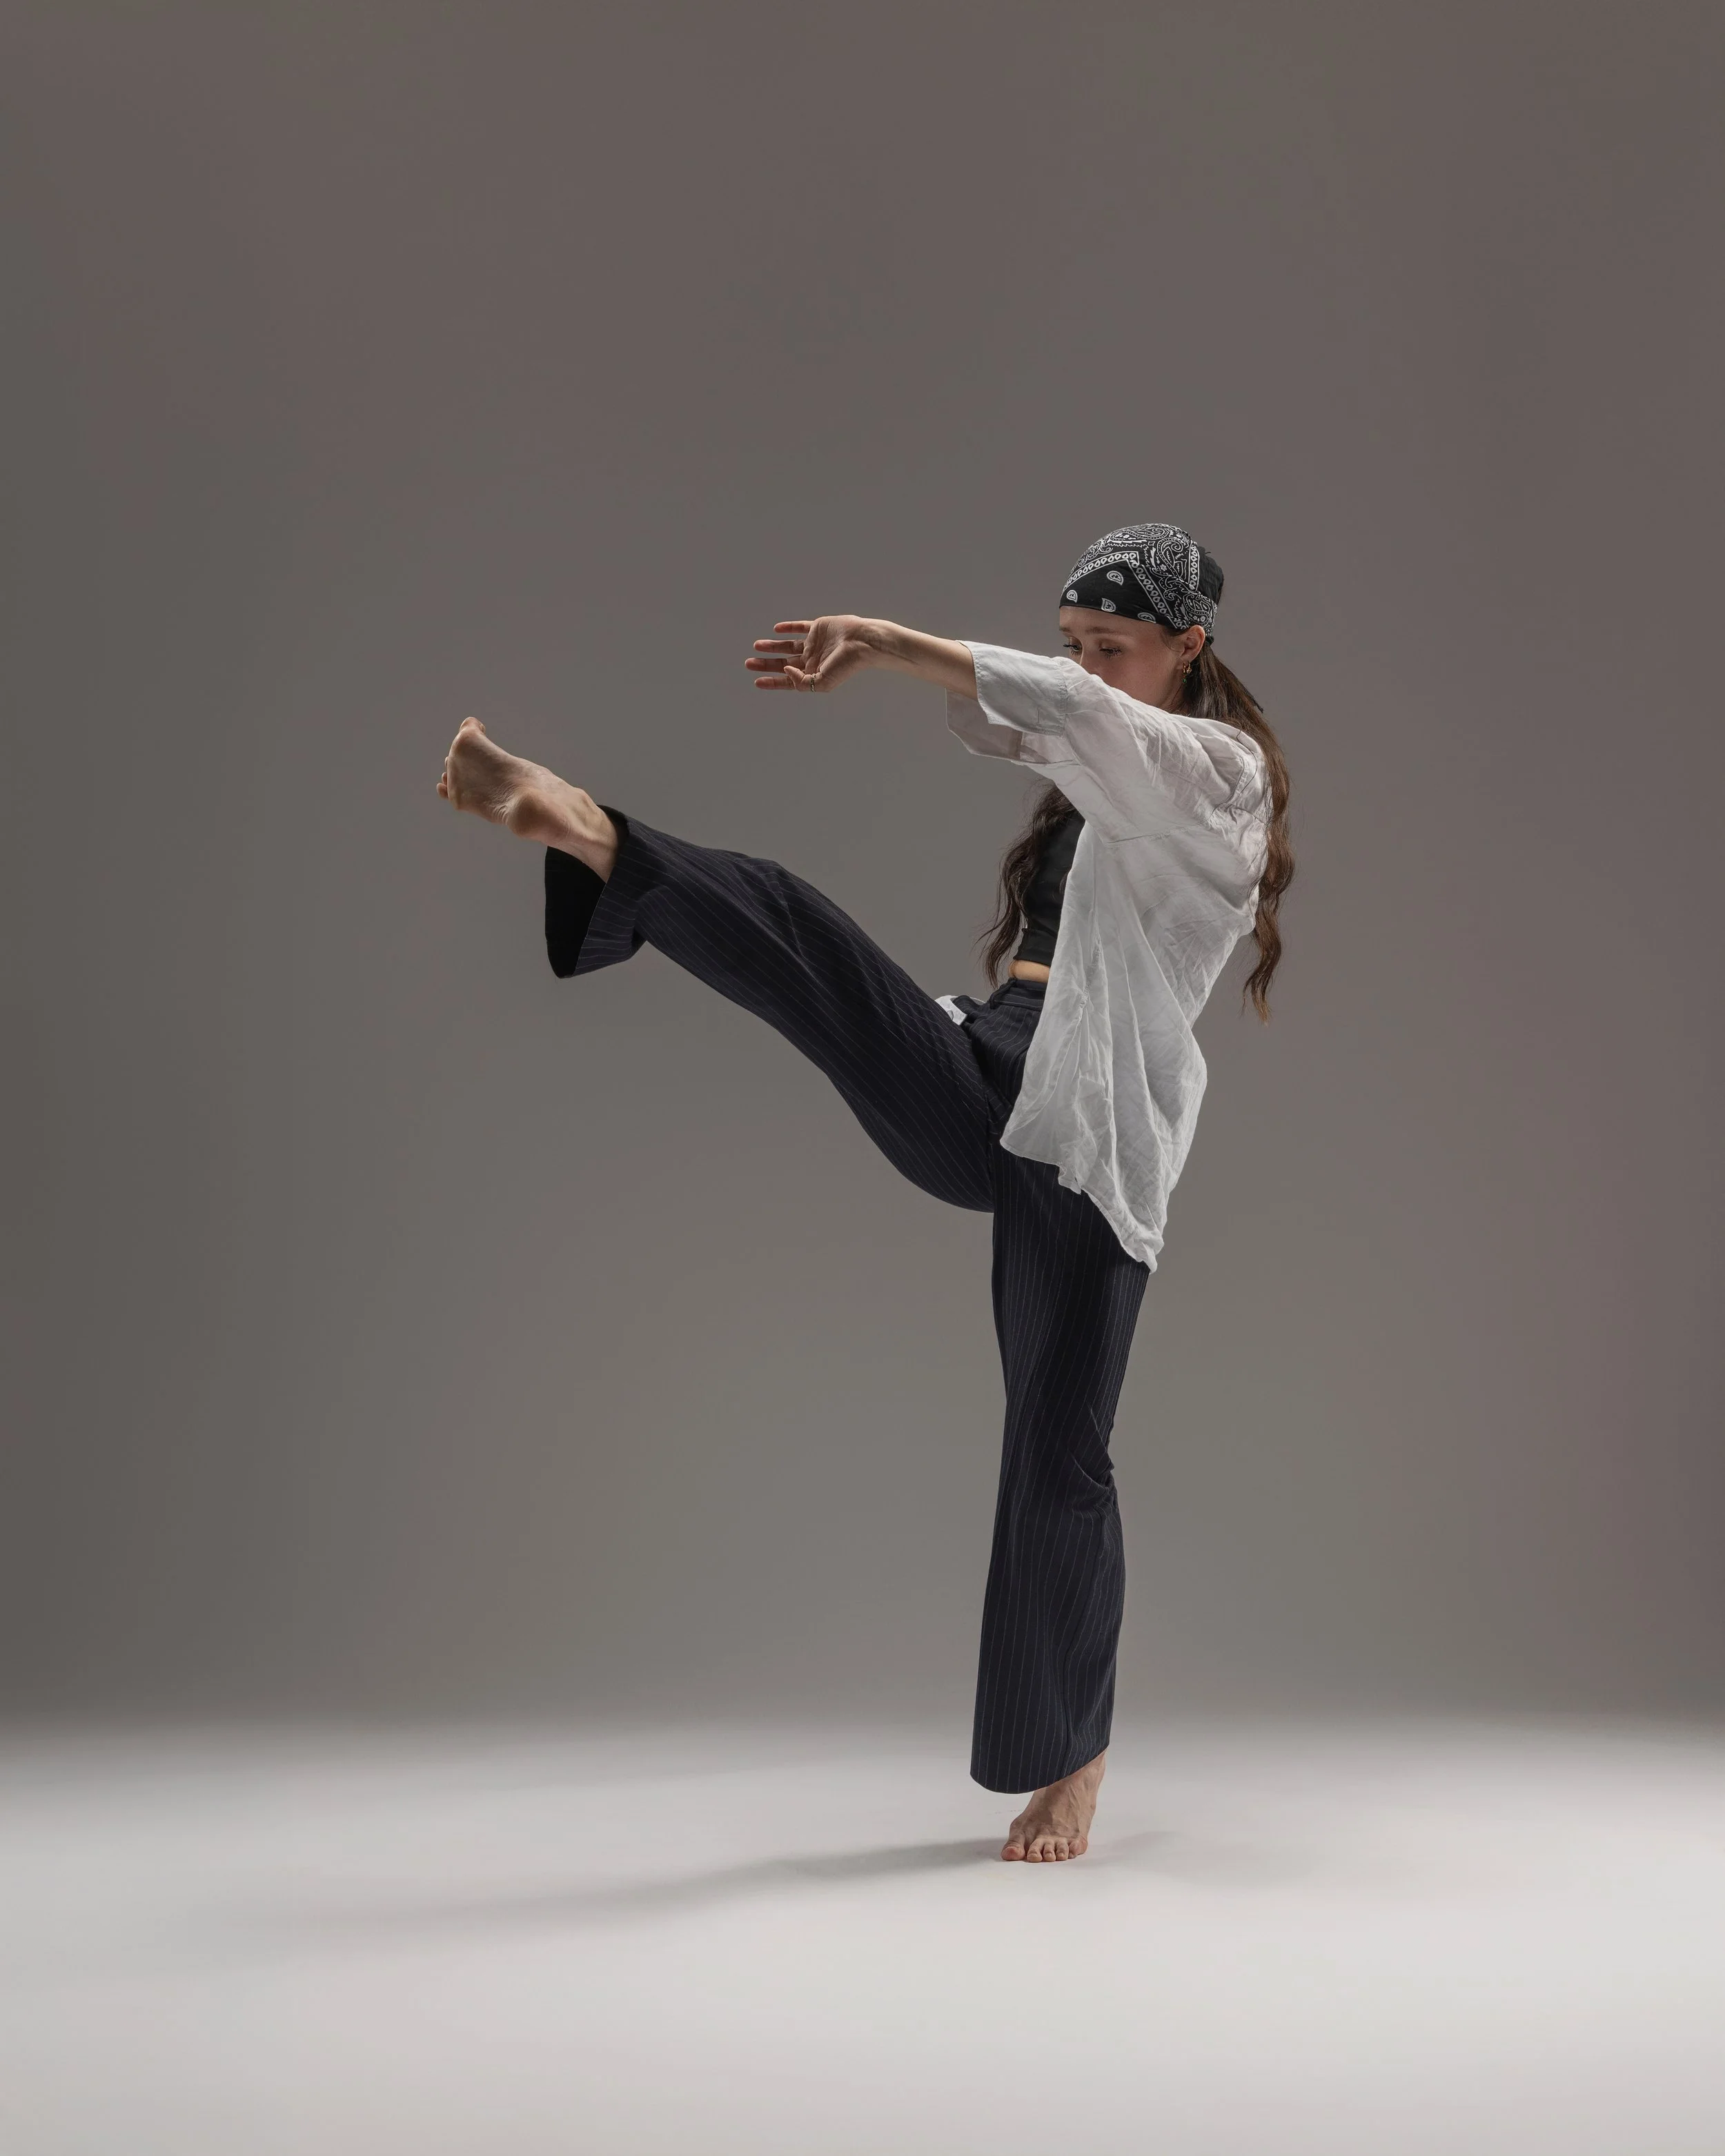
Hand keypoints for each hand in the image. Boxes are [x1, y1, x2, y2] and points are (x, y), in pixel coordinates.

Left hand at [745, 616, 878, 692]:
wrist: (862, 642)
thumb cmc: (847, 665)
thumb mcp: (823, 682)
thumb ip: (801, 682)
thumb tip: (785, 671)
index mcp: (813, 675)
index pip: (788, 680)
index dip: (772, 682)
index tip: (757, 682)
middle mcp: (812, 660)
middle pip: (784, 663)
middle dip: (766, 664)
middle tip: (749, 663)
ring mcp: (814, 643)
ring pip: (788, 646)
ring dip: (772, 646)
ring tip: (756, 646)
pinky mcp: (818, 628)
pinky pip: (800, 627)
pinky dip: (788, 627)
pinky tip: (776, 629)